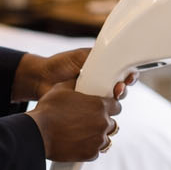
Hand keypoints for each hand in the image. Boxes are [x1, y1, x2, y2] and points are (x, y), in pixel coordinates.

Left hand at [12, 49, 135, 104]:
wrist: (40, 78)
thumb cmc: (58, 65)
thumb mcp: (80, 56)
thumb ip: (97, 55)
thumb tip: (115, 54)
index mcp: (101, 72)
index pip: (121, 75)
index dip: (129, 76)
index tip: (130, 75)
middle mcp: (99, 86)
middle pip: (120, 91)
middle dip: (124, 89)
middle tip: (120, 87)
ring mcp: (93, 100)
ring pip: (112, 104)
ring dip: (116, 101)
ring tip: (113, 95)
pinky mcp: (85, 112)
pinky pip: (99, 115)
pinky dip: (103, 113)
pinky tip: (103, 108)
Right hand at [26, 80, 122, 161]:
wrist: (38, 133)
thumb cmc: (48, 110)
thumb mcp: (61, 89)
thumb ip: (76, 84)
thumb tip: (79, 78)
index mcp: (99, 105)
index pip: (117, 106)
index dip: (110, 107)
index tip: (103, 109)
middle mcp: (103, 123)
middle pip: (112, 123)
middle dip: (102, 122)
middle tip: (88, 122)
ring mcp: (98, 140)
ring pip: (105, 139)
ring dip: (97, 136)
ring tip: (83, 134)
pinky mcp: (91, 154)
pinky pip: (95, 151)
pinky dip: (88, 148)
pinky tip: (77, 143)